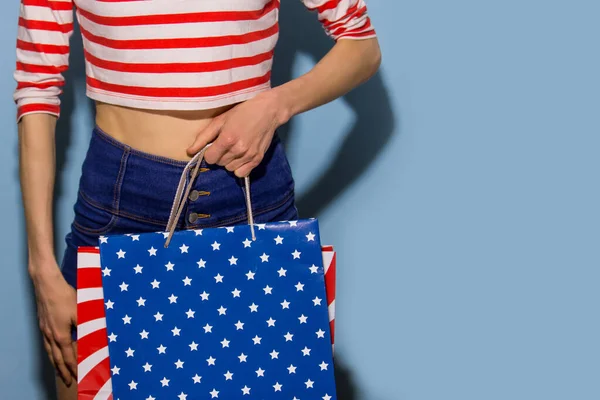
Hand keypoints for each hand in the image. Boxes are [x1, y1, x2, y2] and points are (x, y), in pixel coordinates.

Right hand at [31, 261, 76, 385]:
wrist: (47, 285)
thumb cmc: (65, 297)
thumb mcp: (80, 312)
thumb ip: (85, 327)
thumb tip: (94, 339)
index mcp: (61, 335)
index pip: (68, 357)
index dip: (73, 368)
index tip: (77, 377)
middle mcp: (51, 336)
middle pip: (57, 359)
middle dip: (63, 371)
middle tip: (68, 382)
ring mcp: (45, 330)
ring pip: (50, 352)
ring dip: (56, 364)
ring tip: (59, 372)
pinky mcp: (43, 324)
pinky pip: (46, 344)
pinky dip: (51, 352)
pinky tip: (53, 351)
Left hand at [187, 91, 290, 176]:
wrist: (268, 111)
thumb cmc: (242, 112)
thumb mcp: (220, 120)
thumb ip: (203, 137)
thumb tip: (189, 152)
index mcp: (227, 139)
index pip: (209, 158)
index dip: (209, 152)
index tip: (214, 146)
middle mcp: (238, 150)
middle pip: (219, 164)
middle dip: (219, 155)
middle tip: (226, 144)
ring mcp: (249, 156)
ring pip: (230, 169)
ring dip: (229, 161)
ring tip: (235, 149)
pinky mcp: (258, 160)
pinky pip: (242, 173)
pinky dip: (239, 168)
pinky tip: (241, 157)